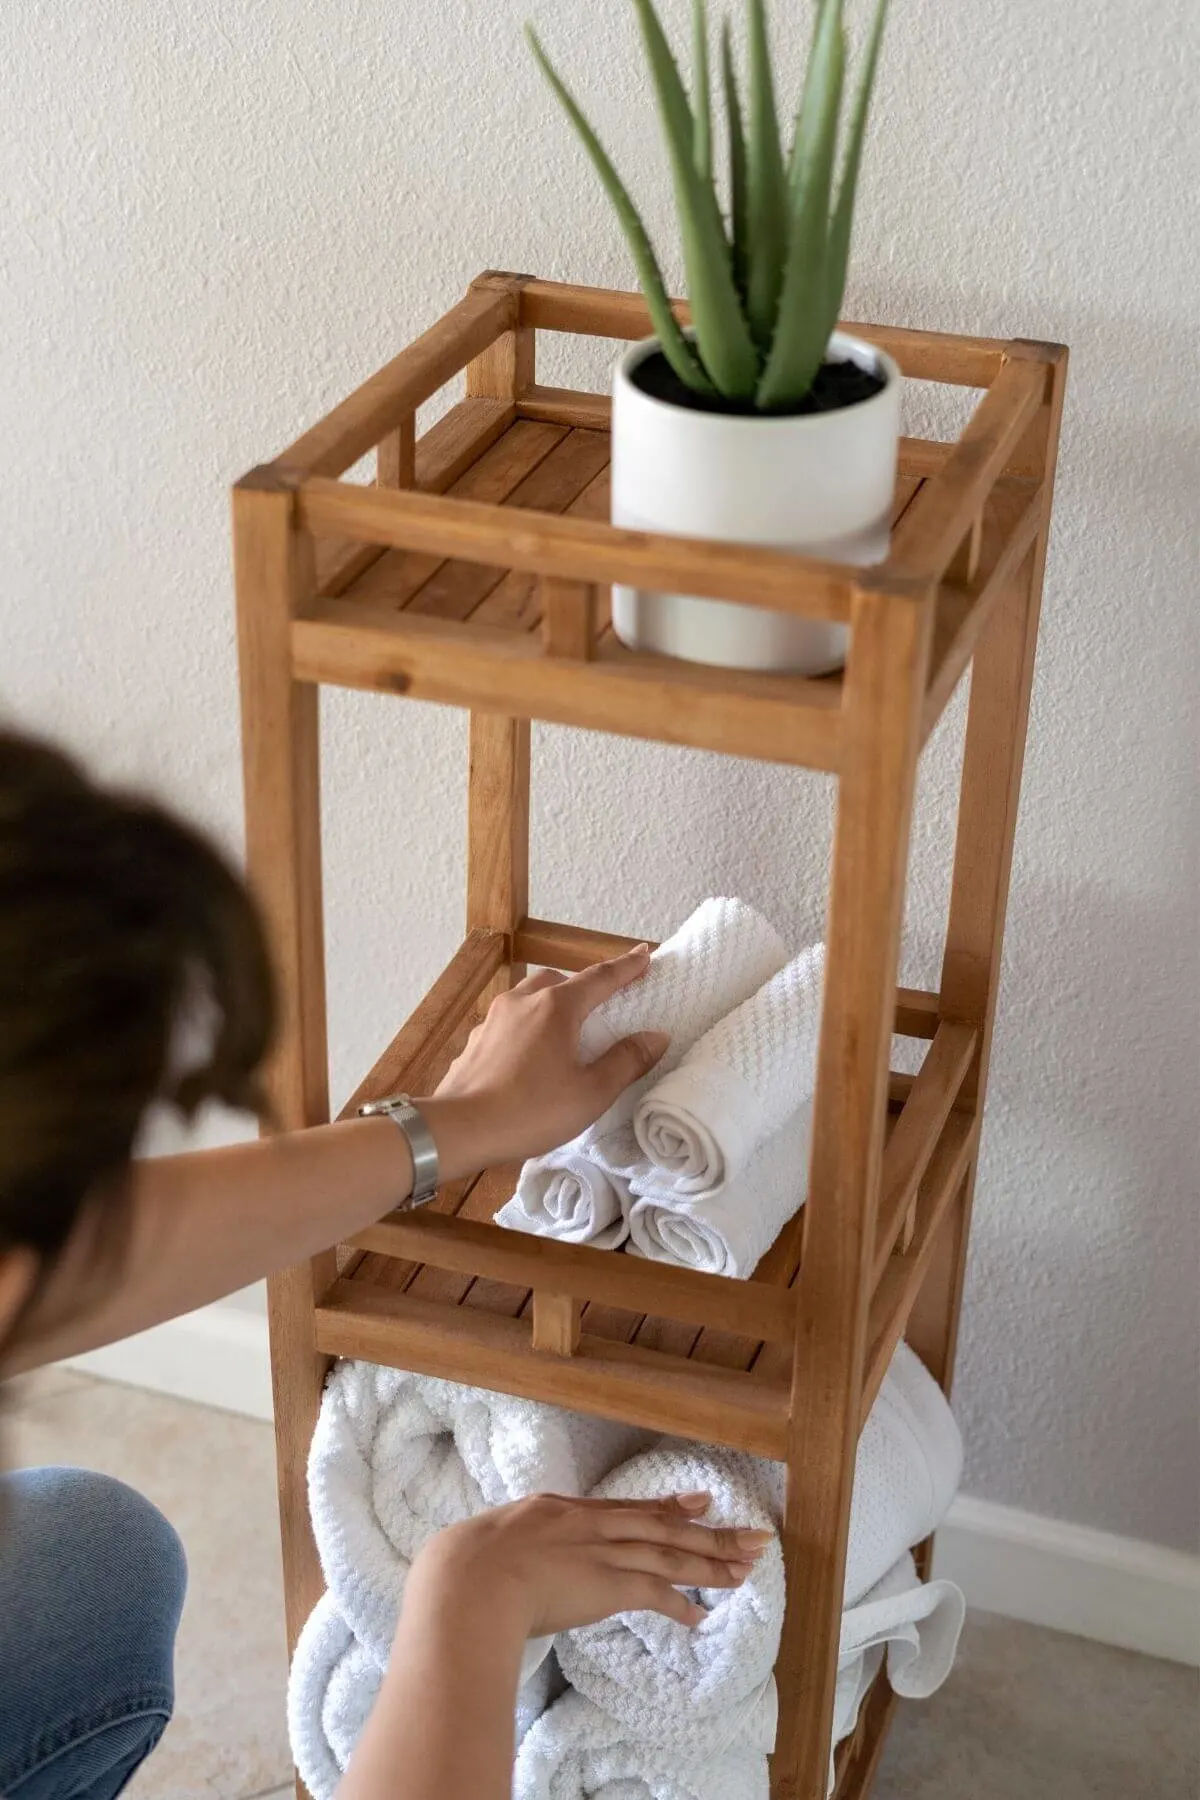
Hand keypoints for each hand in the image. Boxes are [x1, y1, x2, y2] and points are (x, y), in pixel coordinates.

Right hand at [402, 1491, 773, 1639]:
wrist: (467, 1578)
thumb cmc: (464, 1566)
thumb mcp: (493, 1538)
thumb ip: (514, 1542)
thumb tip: (507, 1556)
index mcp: (561, 1509)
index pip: (626, 1507)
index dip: (666, 1506)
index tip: (700, 1502)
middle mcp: (589, 1524)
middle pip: (660, 1525)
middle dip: (708, 1531)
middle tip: (750, 1534)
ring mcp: (601, 1553)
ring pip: (668, 1554)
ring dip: (710, 1563)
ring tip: (746, 1569)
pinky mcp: (606, 1584)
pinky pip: (654, 1593)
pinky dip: (680, 1603)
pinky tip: (701, 1615)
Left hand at [419, 947, 668, 1180]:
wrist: (460, 1128)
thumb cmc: (531, 1110)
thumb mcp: (591, 1092)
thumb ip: (626, 1060)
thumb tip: (656, 1035)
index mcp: (556, 1007)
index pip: (600, 978)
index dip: (626, 967)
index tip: (645, 954)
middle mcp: (523, 1001)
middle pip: (560, 981)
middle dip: (584, 986)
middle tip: (603, 1003)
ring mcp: (494, 1019)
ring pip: (529, 996)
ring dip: (552, 1002)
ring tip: (565, 1028)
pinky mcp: (476, 1040)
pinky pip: (509, 1020)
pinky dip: (528, 1025)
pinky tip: (529, 1053)